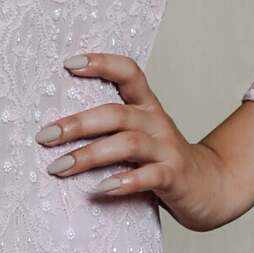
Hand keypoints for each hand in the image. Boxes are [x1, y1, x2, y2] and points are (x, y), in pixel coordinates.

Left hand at [36, 51, 235, 231]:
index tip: (68, 64)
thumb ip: (109, 127)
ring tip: (59, 167)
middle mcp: (157, 122)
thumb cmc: (161, 160)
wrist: (209, 187)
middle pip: (116, 113)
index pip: (129, 72)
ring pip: (127, 144)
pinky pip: (149, 176)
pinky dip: (124, 182)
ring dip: (89, 155)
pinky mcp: (174, 177)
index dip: (101, 63)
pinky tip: (101, 189)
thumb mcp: (139, 134)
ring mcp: (167, 149)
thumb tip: (53, 128)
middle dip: (77, 123)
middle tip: (44, 136)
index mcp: (147, 106)